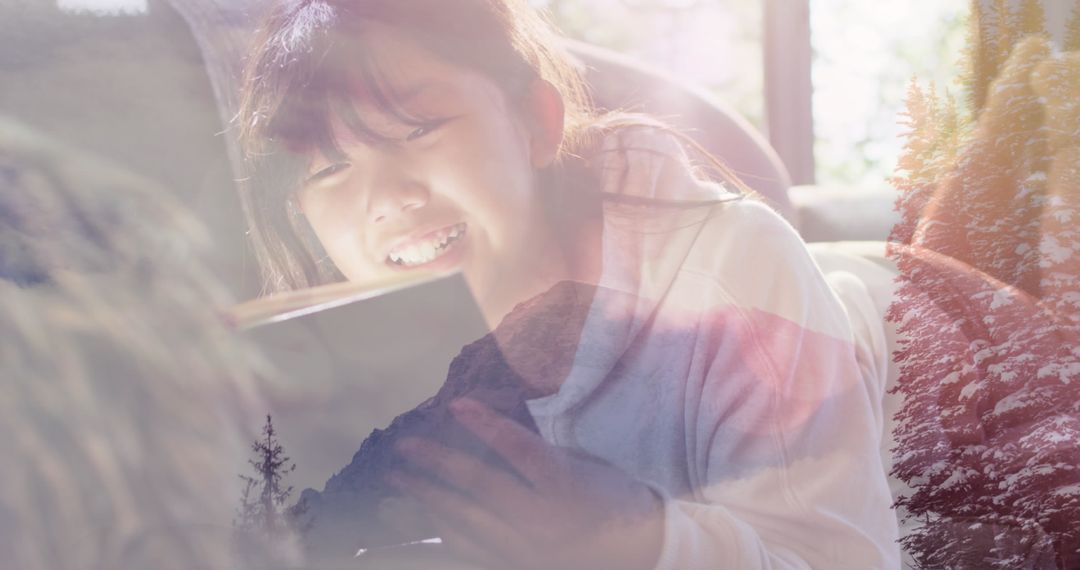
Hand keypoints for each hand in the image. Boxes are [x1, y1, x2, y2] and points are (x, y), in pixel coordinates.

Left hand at [388, 398, 663, 569]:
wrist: (641, 555)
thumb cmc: (617, 500)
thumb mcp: (587, 466)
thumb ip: (542, 452)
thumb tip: (494, 425)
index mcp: (565, 487)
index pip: (518, 449)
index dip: (485, 425)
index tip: (454, 404)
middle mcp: (542, 520)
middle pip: (480, 487)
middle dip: (436, 464)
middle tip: (403, 445)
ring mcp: (526, 550)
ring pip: (466, 523)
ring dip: (428, 499)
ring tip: (397, 481)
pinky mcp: (517, 567)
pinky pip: (470, 551)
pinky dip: (444, 533)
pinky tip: (426, 517)